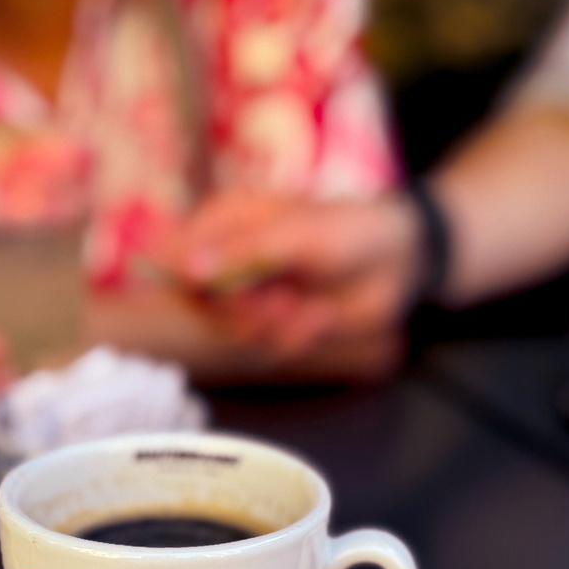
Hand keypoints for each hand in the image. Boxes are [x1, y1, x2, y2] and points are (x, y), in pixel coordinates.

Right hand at [163, 191, 422, 358]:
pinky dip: (296, 337)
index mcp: (223, 223)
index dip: (188, 285)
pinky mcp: (275, 324)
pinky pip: (268, 346)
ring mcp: (251, 295)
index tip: (212, 293)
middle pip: (200, 305)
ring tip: (305, 308)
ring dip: (273, 326)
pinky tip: (320, 319)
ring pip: (234, 331)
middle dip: (241, 312)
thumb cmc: (344, 230)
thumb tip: (187, 271)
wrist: (395, 261)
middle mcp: (229, 261)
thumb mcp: (294, 234)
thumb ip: (241, 252)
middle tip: (280, 303)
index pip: (172, 259)